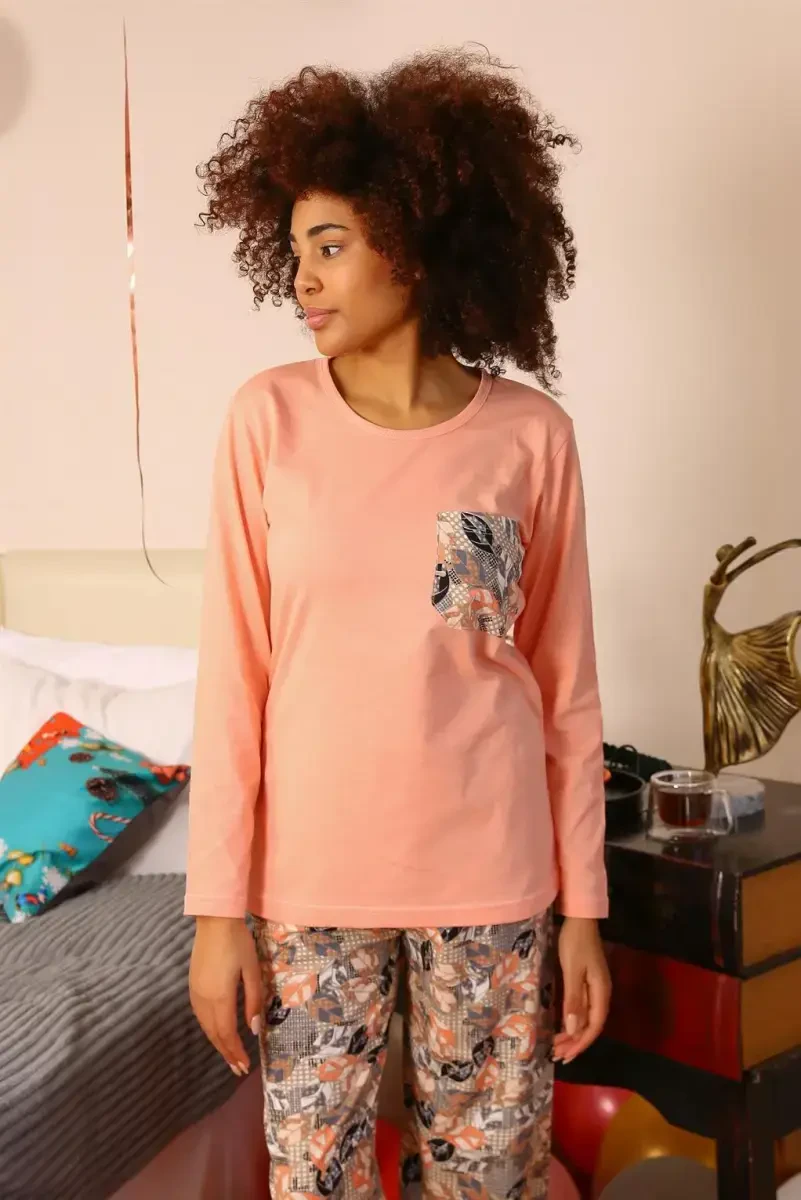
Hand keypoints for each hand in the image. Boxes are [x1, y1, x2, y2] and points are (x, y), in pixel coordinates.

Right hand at [189, 916, 262, 1075]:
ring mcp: (195, 993)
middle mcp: (204, 999)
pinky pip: (200, 1016)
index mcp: (220, 997)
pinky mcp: (193, 986)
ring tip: (229, 1056)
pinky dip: (210, 1030)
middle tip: (238, 1069)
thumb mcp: (252, 970)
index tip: (244, 1066)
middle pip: (214, 1034)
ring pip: (205, 1027)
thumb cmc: (238, 943)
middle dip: (226, 1053)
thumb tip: (255, 1028)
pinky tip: (217, 1032)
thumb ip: (253, 1000)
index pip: (227, 1033)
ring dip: (217, 1043)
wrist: (214, 921)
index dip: (235, 1051)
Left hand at [553, 916, 610, 1064]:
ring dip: (573, 1033)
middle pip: (591, 1024)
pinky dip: (573, 1020)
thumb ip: (574, 1000)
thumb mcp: (572, 970)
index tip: (566, 1055)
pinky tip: (564, 1026)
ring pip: (586, 1018)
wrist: (580, 919)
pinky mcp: (587, 982)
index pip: (594, 1025)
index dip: (581, 1043)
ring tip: (557, 1046)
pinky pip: (582, 1008)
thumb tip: (574, 1029)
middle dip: (575, 1042)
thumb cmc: (575, 943)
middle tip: (557, 1055)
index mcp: (601, 992)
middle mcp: (601, 993)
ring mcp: (595, 988)